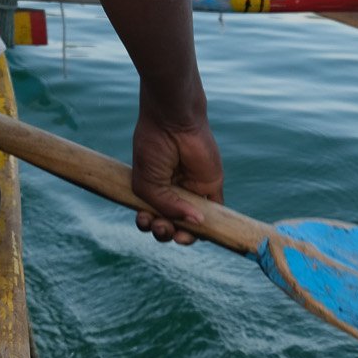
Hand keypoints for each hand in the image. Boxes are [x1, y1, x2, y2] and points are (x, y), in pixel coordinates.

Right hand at [132, 93, 223, 245]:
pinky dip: (206, 224)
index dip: (148, 224)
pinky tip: (195, 225)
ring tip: (172, 231)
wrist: (172, 122)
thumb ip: (166, 208)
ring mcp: (193, 191)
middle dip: (162, 231)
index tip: (144, 218)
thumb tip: (194, 223)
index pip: (152, 216)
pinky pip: (214, 212)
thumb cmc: (153, 148)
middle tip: (158, 224)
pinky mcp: (211, 187)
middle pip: (170, 224)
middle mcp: (173, 192)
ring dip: (182, 235)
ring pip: (191, 224)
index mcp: (154, 189)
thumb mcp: (148, 184)